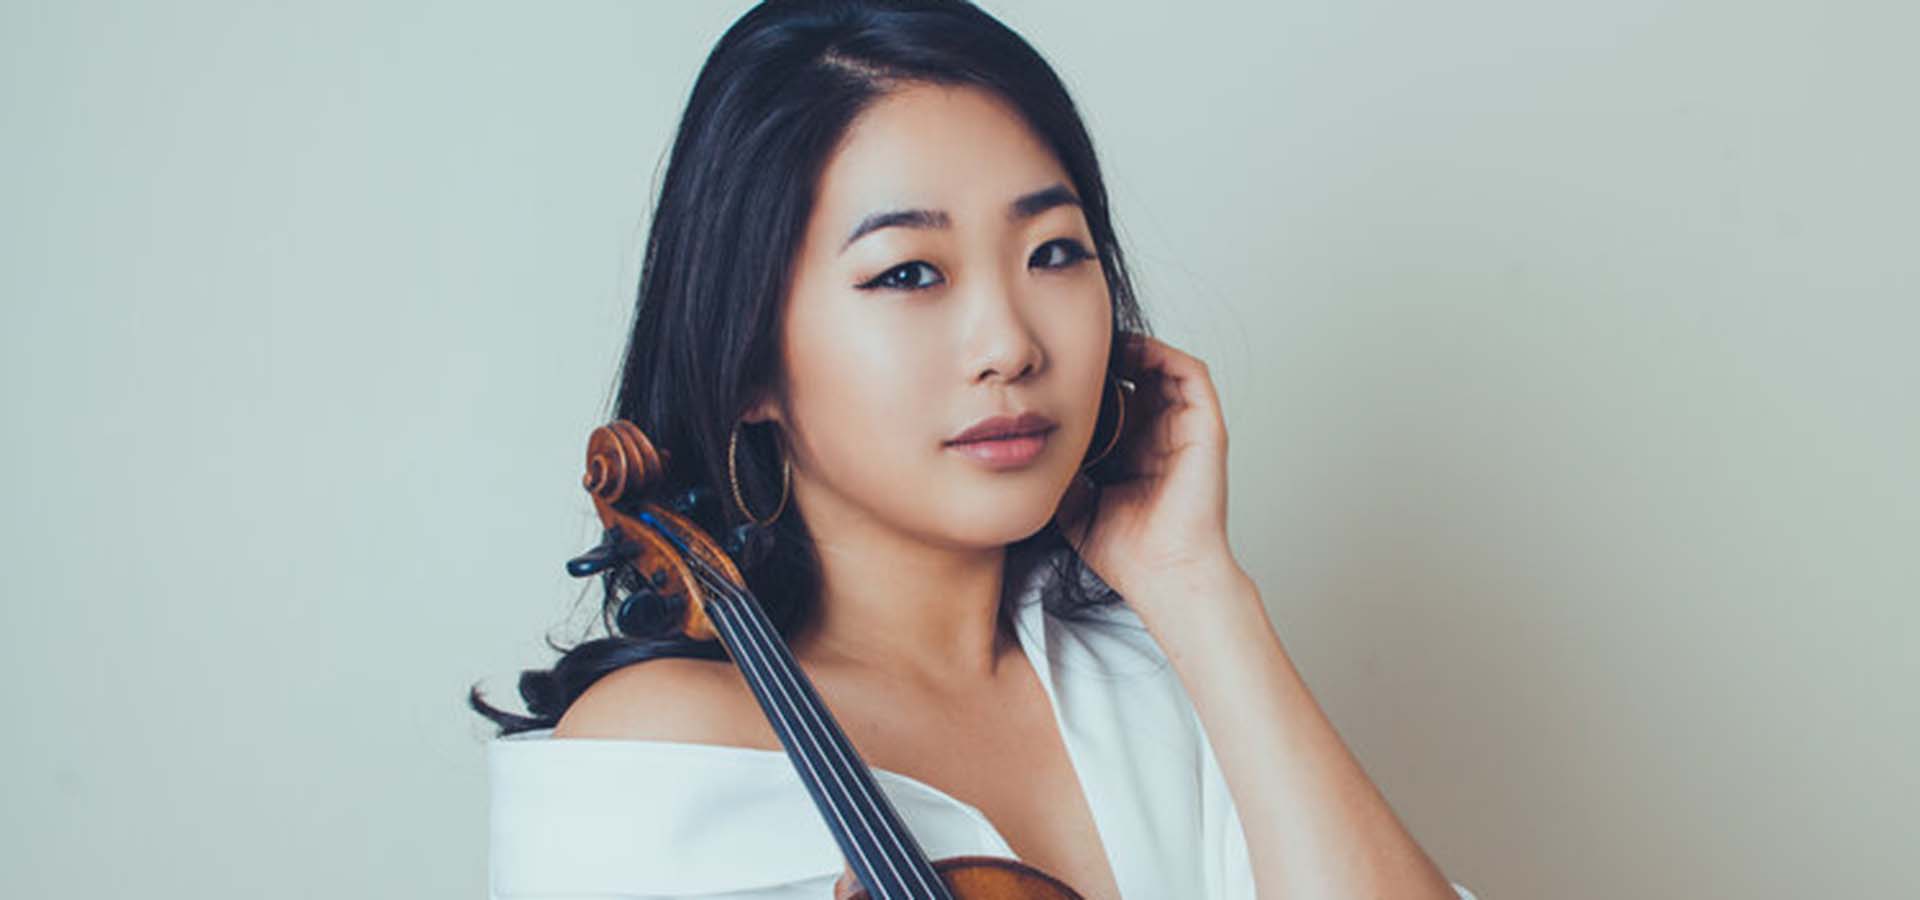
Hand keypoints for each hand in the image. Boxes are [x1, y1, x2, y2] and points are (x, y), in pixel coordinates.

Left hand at [1052, 333, 1240, 612]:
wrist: (1162, 575)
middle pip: (1140, 377)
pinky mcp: (1206, 428)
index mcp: (1135, 452)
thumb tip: (1030, 441)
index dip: (1092, 380)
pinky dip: (1165, 354)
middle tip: (1078, 348)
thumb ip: (1060, 470)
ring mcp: (1186, 431)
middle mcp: (1162, 436)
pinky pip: (1192, 374)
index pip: (1117, 399)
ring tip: (1104, 343)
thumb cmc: (1126, 552)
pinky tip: (1134, 352)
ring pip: (1165, 368)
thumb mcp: (1074, 502)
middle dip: (1110, 358)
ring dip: (1137, 348)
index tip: (1058, 370)